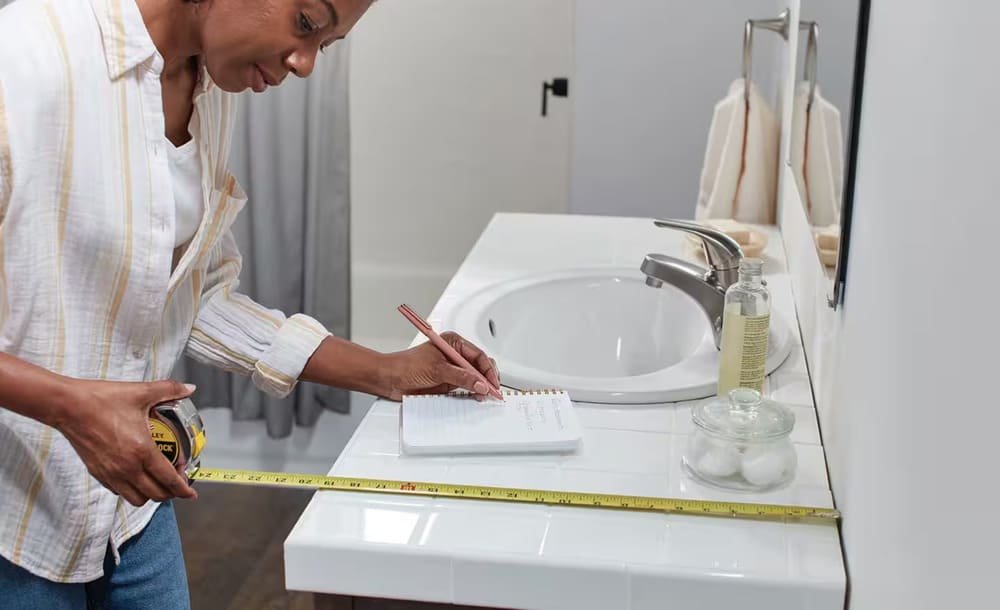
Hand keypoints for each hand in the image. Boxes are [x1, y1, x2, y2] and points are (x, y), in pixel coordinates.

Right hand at [54, 378, 198, 506]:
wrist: (68, 406)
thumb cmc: (101, 400)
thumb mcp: (140, 392)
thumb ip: (169, 390)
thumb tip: (189, 388)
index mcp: (141, 450)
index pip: (168, 479)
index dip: (183, 489)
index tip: (191, 492)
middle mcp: (127, 467)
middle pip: (155, 494)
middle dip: (171, 493)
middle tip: (177, 483)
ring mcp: (110, 473)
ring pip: (136, 498)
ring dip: (150, 494)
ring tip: (158, 482)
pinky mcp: (97, 473)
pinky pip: (118, 491)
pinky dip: (131, 490)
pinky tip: (136, 476)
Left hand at [381, 332, 499, 401]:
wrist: (389, 378)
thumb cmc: (406, 365)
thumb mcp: (436, 369)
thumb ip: (460, 376)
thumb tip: (480, 383)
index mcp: (453, 343)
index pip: (478, 355)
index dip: (487, 370)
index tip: (492, 383)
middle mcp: (454, 354)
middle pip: (479, 366)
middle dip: (486, 379)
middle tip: (491, 392)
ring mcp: (452, 369)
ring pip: (474, 378)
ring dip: (480, 387)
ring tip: (484, 396)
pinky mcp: (447, 382)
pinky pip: (465, 387)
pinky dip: (472, 392)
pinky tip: (475, 396)